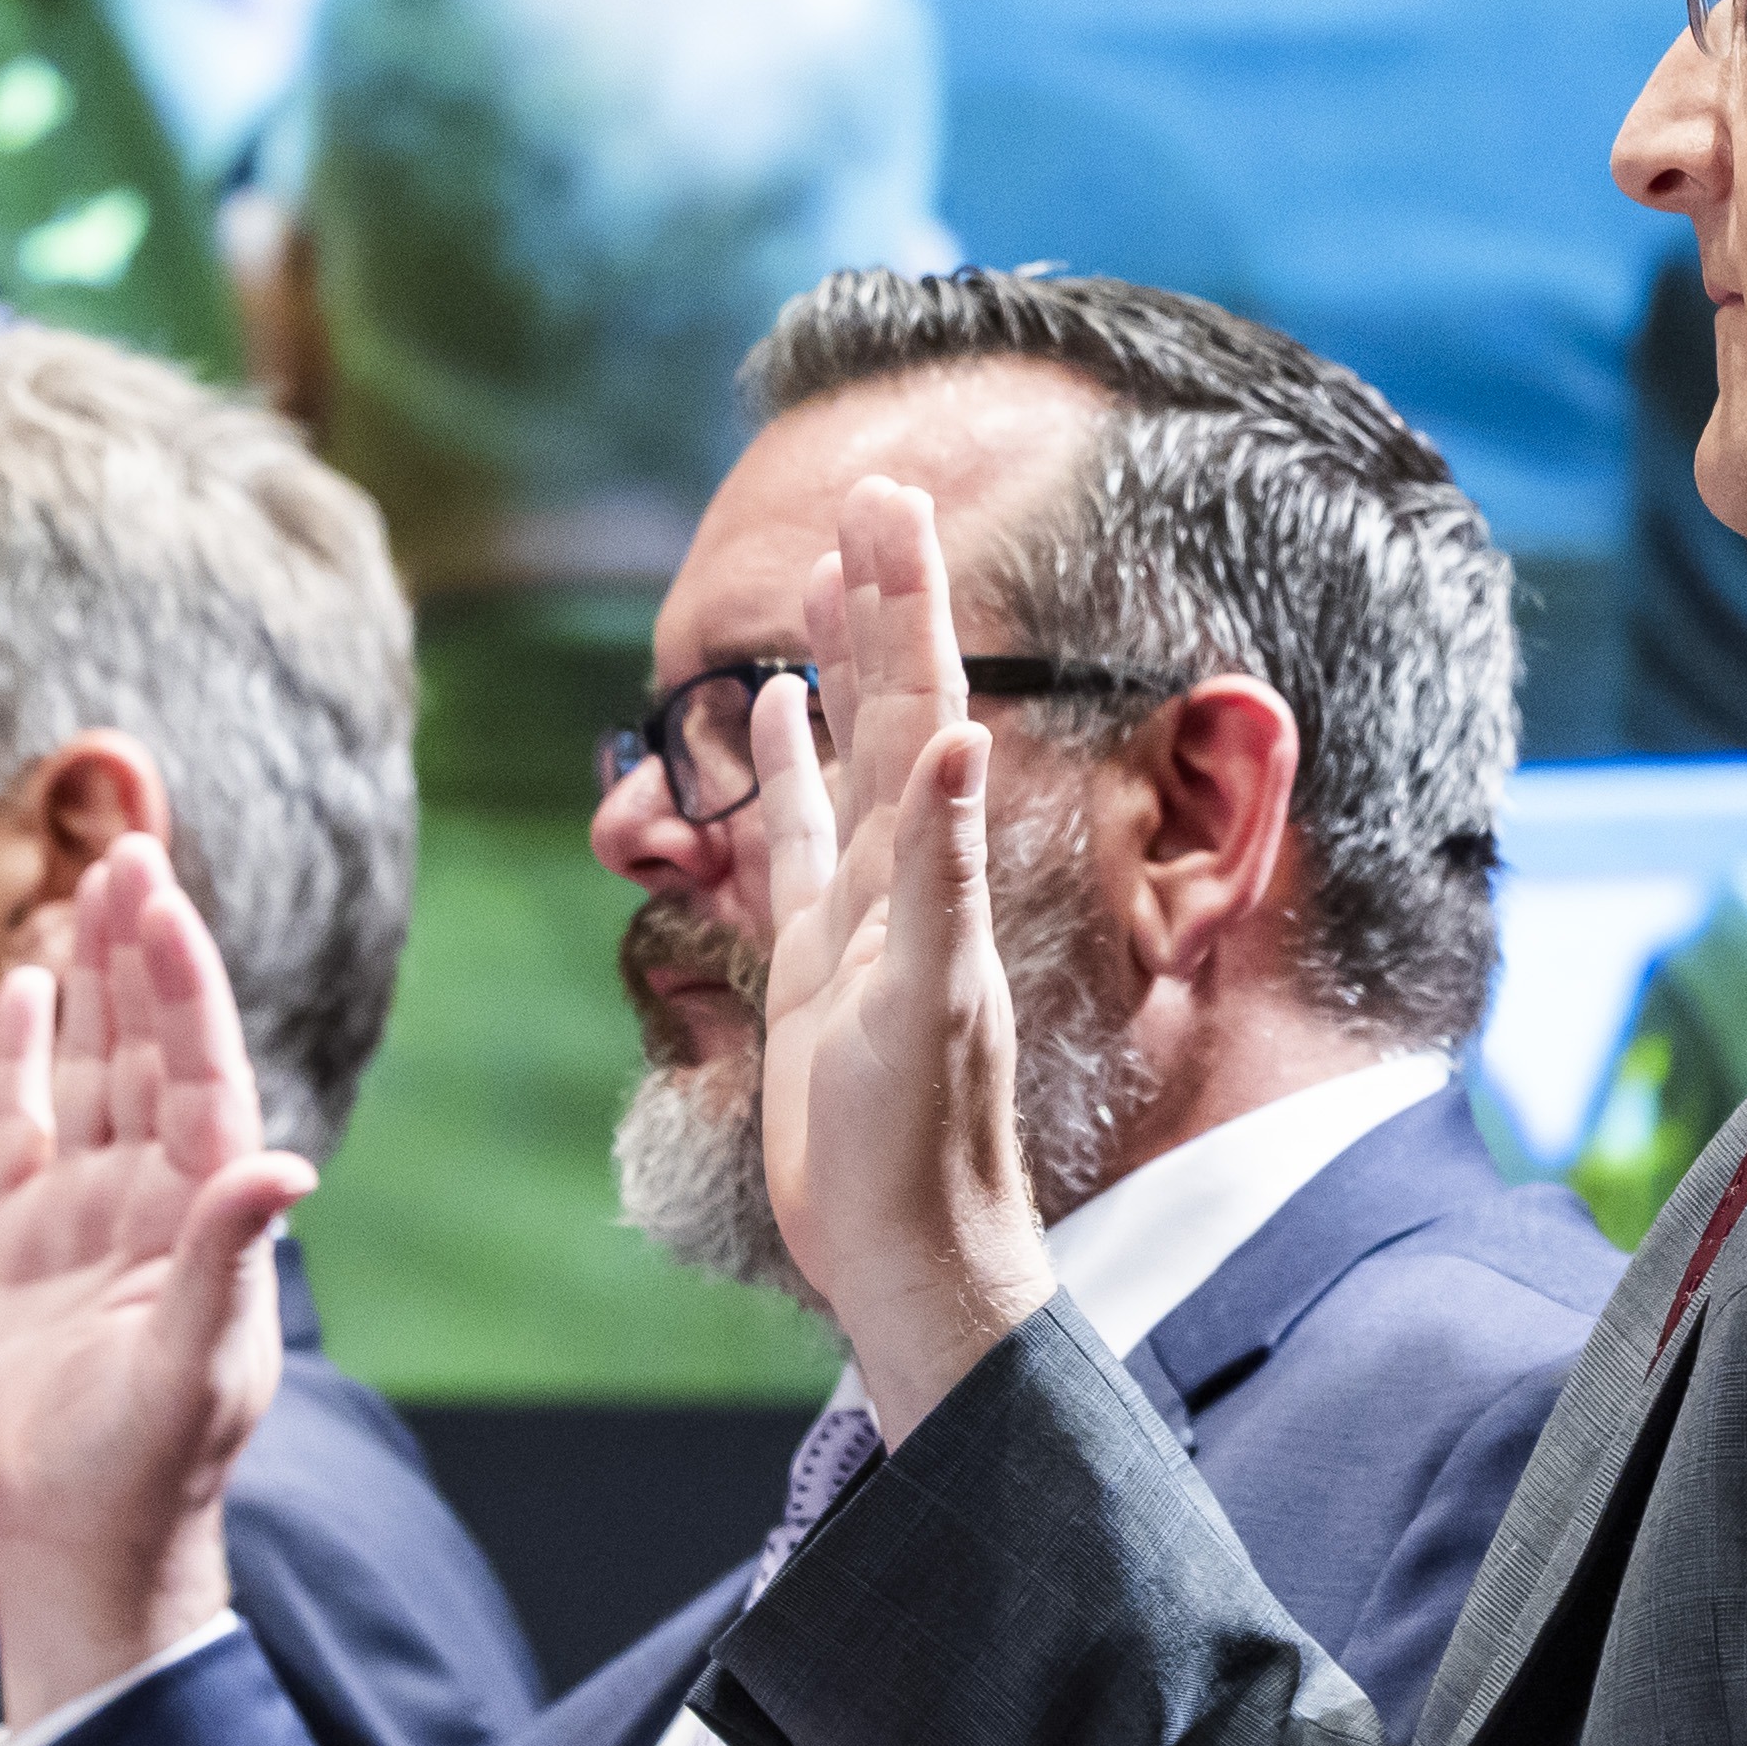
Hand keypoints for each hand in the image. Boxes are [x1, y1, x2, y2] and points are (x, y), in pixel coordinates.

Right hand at [0, 846, 313, 1722]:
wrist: (73, 1548)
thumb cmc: (150, 1471)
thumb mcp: (195, 1366)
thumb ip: (225, 1259)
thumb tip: (286, 1163)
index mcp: (206, 1217)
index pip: (200, 1076)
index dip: (185, 989)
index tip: (166, 903)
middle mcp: (152, 1201)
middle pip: (148, 1052)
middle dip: (143, 956)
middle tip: (132, 850)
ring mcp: (82, 1219)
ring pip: (89, 1074)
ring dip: (94, 987)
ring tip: (91, 888)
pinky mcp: (14, 1249)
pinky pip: (13, 1133)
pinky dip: (17, 1063)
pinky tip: (23, 991)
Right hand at [742, 473, 1059, 1435]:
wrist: (908, 1249)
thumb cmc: (921, 1143)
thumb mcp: (926, 1001)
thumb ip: (944, 871)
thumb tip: (969, 736)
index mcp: (932, 870)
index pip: (924, 706)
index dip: (906, 606)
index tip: (888, 504)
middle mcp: (907, 875)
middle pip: (896, 709)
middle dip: (881, 603)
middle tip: (865, 495)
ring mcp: (865, 912)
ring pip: (852, 760)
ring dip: (845, 669)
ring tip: (827, 577)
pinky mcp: (823, 959)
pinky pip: (803, 840)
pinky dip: (794, 772)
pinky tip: (777, 717)